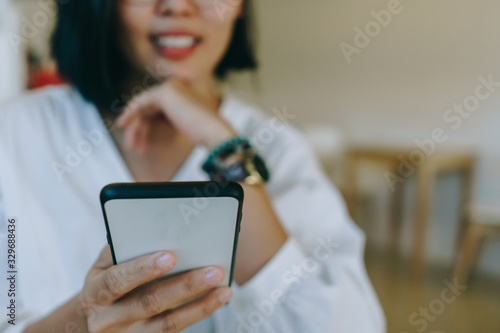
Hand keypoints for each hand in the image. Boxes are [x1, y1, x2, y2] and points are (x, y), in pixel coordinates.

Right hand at [78, 246, 231, 332]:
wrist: (93, 326)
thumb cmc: (104, 286)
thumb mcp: (100, 268)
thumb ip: (119, 250)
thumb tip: (151, 232)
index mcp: (94, 295)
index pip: (116, 281)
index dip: (142, 269)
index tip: (169, 256)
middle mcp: (109, 320)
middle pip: (149, 303)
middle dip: (184, 286)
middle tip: (213, 270)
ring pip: (168, 323)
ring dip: (200, 305)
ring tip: (223, 288)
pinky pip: (175, 331)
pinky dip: (198, 313)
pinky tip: (216, 299)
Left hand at [116, 78, 235, 154]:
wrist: (214, 132)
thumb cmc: (205, 132)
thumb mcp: (182, 122)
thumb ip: (168, 118)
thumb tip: (147, 123)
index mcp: (181, 90)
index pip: (155, 106)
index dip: (144, 123)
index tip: (138, 139)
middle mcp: (174, 85)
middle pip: (147, 107)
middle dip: (138, 128)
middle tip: (134, 145)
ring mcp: (169, 87)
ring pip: (142, 108)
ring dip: (135, 128)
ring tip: (132, 145)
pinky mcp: (164, 93)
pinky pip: (141, 104)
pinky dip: (130, 115)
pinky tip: (124, 124)